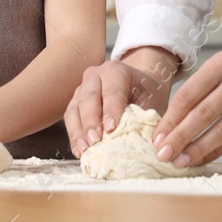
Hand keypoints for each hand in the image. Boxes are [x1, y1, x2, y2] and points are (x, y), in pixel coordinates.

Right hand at [64, 46, 179, 157]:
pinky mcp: (75, 102)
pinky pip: (70, 118)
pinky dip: (74, 135)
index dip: (111, 110)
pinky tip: (79, 150)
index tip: (110, 129)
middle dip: (91, 121)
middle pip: (89, 97)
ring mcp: (82, 88)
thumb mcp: (151, 102)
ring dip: (78, 130)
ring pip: (75, 108)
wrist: (138, 85)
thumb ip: (143, 118)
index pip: (112, 91)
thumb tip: (140, 142)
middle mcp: (95, 76)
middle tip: (94, 141)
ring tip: (85, 149)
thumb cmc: (146, 94)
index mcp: (116, 71)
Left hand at [151, 6, 221, 167]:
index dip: (171, 118)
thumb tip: (173, 118)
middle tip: (163, 154)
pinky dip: (218, 150)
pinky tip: (203, 158)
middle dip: (180, 137)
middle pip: (204, 113)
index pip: (190, 94)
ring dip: (198, 148)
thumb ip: (202, 85)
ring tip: (181, 161)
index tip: (157, 135)